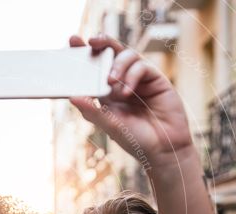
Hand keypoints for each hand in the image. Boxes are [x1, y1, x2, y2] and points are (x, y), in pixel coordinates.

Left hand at [68, 36, 193, 168]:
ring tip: (111, 82)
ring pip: (127, 55)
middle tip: (91, 41)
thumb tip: (72, 97)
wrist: (163, 149)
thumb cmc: (136, 140)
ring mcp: (140, 78)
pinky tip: (127, 92)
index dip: (84, 52)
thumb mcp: (109, 125)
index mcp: (107, 91)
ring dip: (117, 65)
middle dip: (101, 43)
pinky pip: (142, 66)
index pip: (94, 67)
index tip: (72, 41)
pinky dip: (132, 75)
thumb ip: (92, 111)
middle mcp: (123, 81)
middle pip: (111, 52)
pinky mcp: (156, 79)